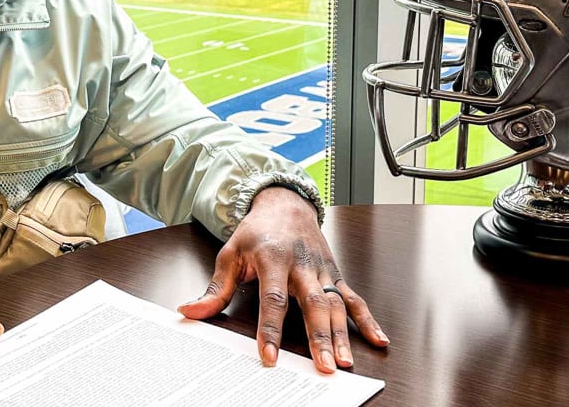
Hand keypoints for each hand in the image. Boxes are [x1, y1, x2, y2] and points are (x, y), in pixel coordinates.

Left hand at [178, 187, 386, 373]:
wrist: (285, 203)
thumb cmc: (256, 231)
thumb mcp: (230, 253)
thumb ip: (215, 287)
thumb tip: (190, 312)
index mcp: (273, 258)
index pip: (272, 299)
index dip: (271, 329)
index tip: (269, 356)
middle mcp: (302, 265)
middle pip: (313, 304)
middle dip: (319, 337)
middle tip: (324, 366)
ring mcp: (323, 270)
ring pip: (337, 304)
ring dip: (343, 334)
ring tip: (345, 362)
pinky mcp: (336, 274)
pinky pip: (355, 298)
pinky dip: (369, 320)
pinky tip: (378, 340)